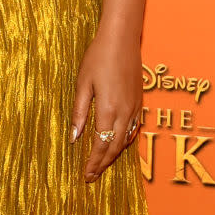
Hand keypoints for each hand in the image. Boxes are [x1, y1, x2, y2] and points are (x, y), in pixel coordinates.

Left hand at [70, 28, 142, 182]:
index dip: (94, 163)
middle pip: (114, 148)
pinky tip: (116, 142)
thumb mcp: (83, 83)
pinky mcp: (139, 101)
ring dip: (113, 154)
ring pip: (126, 141)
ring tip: (101, 163)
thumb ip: (79, 112)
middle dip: (103, 164)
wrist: (121, 38)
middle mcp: (125, 113)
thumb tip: (74, 137)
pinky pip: (133, 129)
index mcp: (108, 109)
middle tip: (92, 175)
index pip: (101, 145)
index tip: (86, 175)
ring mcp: (135, 108)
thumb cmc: (98, 56)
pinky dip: (124, 141)